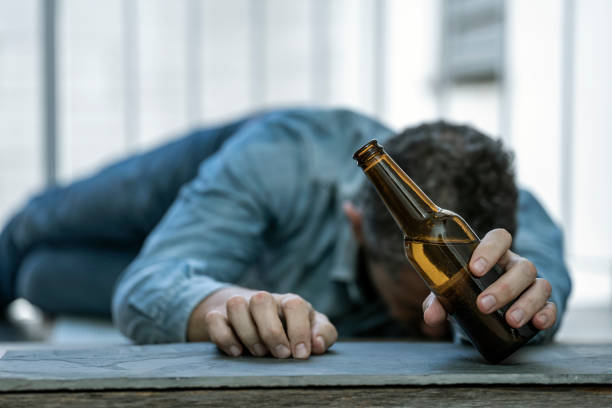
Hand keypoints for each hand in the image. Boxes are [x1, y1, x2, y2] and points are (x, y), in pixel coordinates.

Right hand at [187, 286, 337, 358]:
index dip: (299, 330)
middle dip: (271, 332)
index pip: (294, 305)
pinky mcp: (219, 316)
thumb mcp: (312, 328)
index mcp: (289, 302)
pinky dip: (224, 337)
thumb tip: (317, 345)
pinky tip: (237, 353)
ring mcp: (240, 306)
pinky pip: (214, 320)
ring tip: (259, 353)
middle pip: (261, 300)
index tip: (300, 354)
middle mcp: (264, 300)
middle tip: (280, 355)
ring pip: (236, 305)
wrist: (256, 319)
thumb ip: (323, 334)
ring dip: (248, 332)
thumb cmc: (291, 328)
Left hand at [422, 228, 556, 330]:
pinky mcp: (543, 304)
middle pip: (522, 267)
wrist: (487, 312)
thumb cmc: (468, 293)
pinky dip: (547, 314)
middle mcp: (515, 265)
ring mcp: (532, 284)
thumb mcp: (453, 295)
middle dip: (504, 287)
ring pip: (540, 285)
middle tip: (484, 305)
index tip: (475, 269)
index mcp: (494, 254)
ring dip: (526, 303)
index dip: (490, 250)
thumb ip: (440, 301)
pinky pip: (552, 305)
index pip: (499, 238)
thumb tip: (431, 317)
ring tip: (510, 320)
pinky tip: (537, 324)